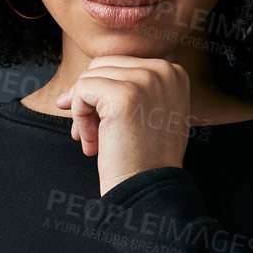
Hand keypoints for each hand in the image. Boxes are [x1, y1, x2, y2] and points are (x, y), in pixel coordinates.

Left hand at [53, 56, 193, 194]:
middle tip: (93, 133)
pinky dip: (79, 117)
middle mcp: (163, 70)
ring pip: (89, 78)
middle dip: (89, 99)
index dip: (103, 93)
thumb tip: (92, 74)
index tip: (105, 122)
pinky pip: (82, 90)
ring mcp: (144, 80)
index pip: (120, 64)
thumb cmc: (147, 157)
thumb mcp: (153, 112)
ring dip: (83, 111)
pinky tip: (93, 141)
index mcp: (173, 71)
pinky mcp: (122, 95)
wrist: (148, 189)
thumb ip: (135, 88)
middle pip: (102, 66)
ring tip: (95, 139)